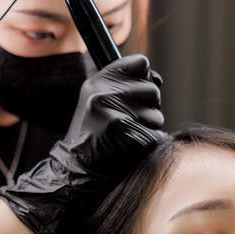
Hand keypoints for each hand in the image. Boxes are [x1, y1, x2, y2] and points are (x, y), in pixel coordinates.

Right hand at [0, 54, 165, 233]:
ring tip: (127, 136)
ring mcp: (116, 115)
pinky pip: (156, 136)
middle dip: (148, 107)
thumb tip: (158, 80)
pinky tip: (131, 148)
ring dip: (149, 128)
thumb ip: (123, 85)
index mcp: (98, 82)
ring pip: (157, 115)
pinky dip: (149, 143)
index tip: (138, 92)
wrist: (76, 168)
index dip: (144, 78)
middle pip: (152, 91)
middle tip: (130, 121)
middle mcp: (104, 95)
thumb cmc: (92, 133)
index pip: (140, 64)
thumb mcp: (97, 100)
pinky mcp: (127, 136)